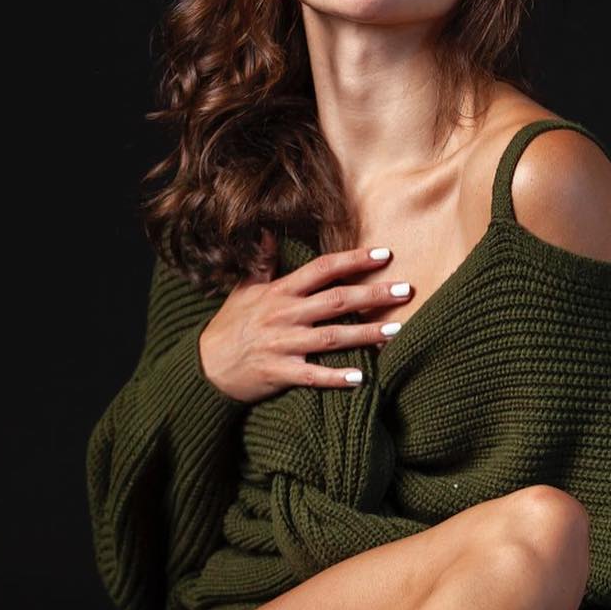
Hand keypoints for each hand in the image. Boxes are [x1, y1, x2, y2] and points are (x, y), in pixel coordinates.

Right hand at [197, 233, 411, 405]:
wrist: (205, 366)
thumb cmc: (230, 326)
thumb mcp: (244, 290)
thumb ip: (261, 262)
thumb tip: (266, 231)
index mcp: (279, 292)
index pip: (322, 269)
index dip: (353, 260)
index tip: (384, 255)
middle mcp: (284, 315)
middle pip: (335, 300)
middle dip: (372, 294)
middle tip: (406, 290)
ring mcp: (283, 344)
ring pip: (331, 337)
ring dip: (366, 334)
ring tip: (397, 330)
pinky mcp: (280, 372)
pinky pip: (313, 375)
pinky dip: (337, 377)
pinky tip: (362, 378)